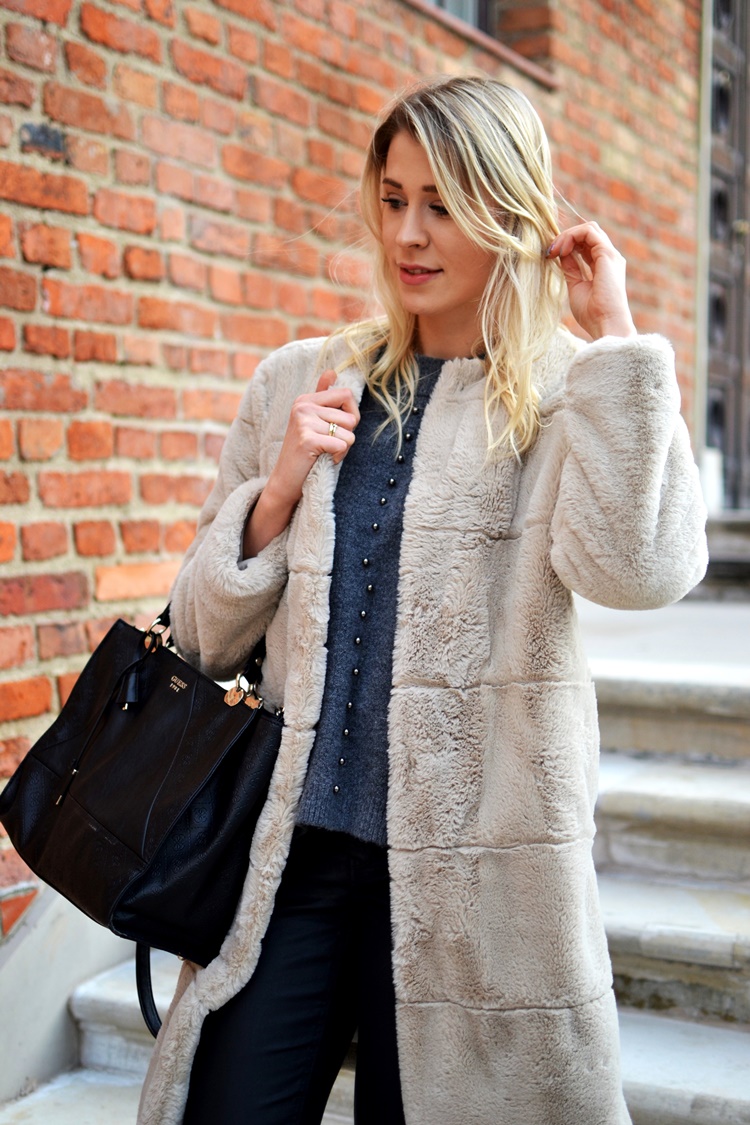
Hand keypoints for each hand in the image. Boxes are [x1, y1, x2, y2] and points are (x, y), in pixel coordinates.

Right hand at [242, 370, 359, 557]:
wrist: (285, 481)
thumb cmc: (305, 453)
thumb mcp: (313, 421)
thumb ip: (323, 397)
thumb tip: (332, 371)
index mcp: (306, 399)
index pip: (347, 395)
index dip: (351, 416)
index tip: (336, 429)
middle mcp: (303, 406)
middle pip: (351, 417)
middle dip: (346, 436)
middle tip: (326, 446)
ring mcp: (303, 422)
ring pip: (349, 434)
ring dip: (342, 449)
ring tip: (323, 453)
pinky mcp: (307, 440)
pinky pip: (342, 446)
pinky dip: (337, 458)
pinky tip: (322, 460)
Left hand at [547, 222, 636, 339]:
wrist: (605, 324)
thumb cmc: (592, 314)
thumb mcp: (575, 286)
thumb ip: (570, 269)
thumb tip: (561, 254)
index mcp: (603, 266)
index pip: (585, 244)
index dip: (566, 245)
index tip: (550, 256)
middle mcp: (609, 258)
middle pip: (587, 234)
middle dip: (565, 238)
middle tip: (550, 251)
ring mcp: (610, 255)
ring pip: (589, 229)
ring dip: (567, 235)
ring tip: (554, 250)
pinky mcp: (607, 254)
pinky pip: (589, 232)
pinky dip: (572, 236)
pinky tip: (562, 250)